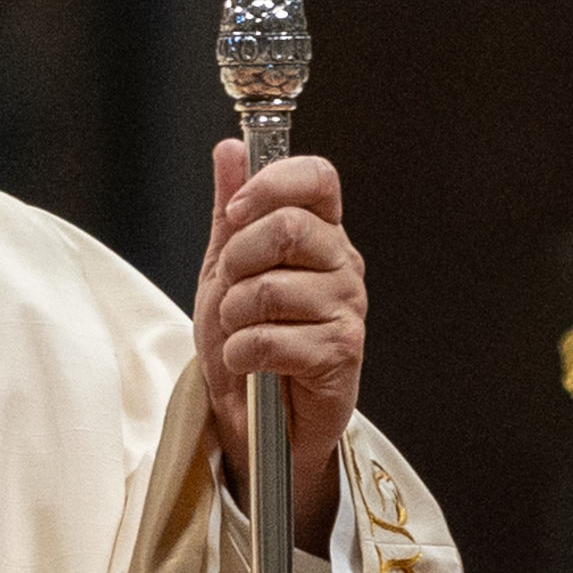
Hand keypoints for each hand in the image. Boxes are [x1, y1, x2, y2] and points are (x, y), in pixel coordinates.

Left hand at [198, 139, 364, 551]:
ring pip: (271, 288)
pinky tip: (250, 363)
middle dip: (238, 259)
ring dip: (234, 317)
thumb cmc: (249, 343)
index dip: (273, 182)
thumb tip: (230, 150)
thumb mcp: (225, 271)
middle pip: (290, 227)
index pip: (318, 178)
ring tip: (240, 334)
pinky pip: (273, 339)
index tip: (238, 211)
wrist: (257, 422)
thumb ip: (231, 212)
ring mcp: (347, 309)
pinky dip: (242, 354)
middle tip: (229, 288)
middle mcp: (342, 265)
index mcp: (321, 235)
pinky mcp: (341, 354)